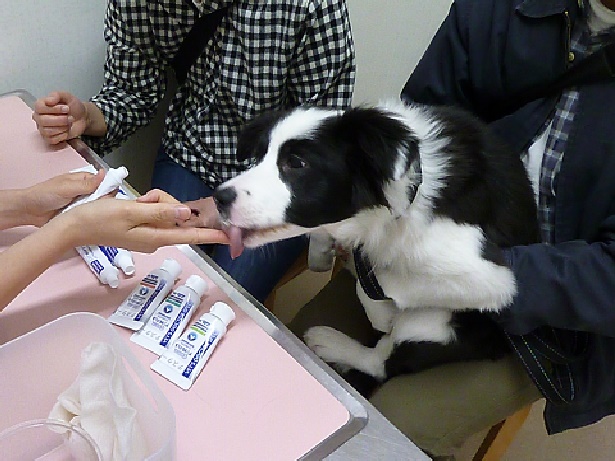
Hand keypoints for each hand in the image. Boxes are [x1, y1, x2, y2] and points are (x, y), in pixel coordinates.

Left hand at [22, 170, 104, 226]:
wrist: (29, 211)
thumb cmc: (46, 195)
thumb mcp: (68, 187)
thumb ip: (88, 183)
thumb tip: (105, 172)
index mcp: (82, 180)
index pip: (102, 181)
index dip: (108, 187)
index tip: (111, 194)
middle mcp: (83, 191)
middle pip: (102, 194)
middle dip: (104, 200)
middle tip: (100, 206)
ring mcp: (81, 203)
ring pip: (96, 206)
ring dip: (97, 209)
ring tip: (98, 214)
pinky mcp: (77, 214)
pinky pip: (89, 215)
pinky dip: (91, 217)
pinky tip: (94, 221)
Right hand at [32, 91, 87, 144]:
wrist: (82, 117)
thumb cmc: (73, 106)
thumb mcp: (67, 96)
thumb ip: (57, 95)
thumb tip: (49, 100)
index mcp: (40, 105)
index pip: (39, 108)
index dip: (54, 109)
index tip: (67, 108)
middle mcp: (39, 117)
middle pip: (42, 121)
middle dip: (60, 120)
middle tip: (70, 118)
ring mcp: (43, 128)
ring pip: (46, 131)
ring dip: (61, 128)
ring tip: (69, 124)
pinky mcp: (49, 138)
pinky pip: (51, 140)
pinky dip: (61, 136)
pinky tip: (66, 131)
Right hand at [52, 192, 229, 252]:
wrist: (74, 227)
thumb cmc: (99, 219)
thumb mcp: (130, 211)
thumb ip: (160, 212)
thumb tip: (186, 214)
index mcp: (157, 237)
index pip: (191, 236)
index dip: (212, 234)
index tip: (231, 235)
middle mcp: (158, 238)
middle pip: (178, 217)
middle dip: (166, 202)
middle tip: (144, 198)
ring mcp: (151, 234)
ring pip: (167, 211)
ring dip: (155, 201)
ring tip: (136, 201)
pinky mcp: (144, 227)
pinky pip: (156, 212)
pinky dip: (148, 204)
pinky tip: (135, 203)